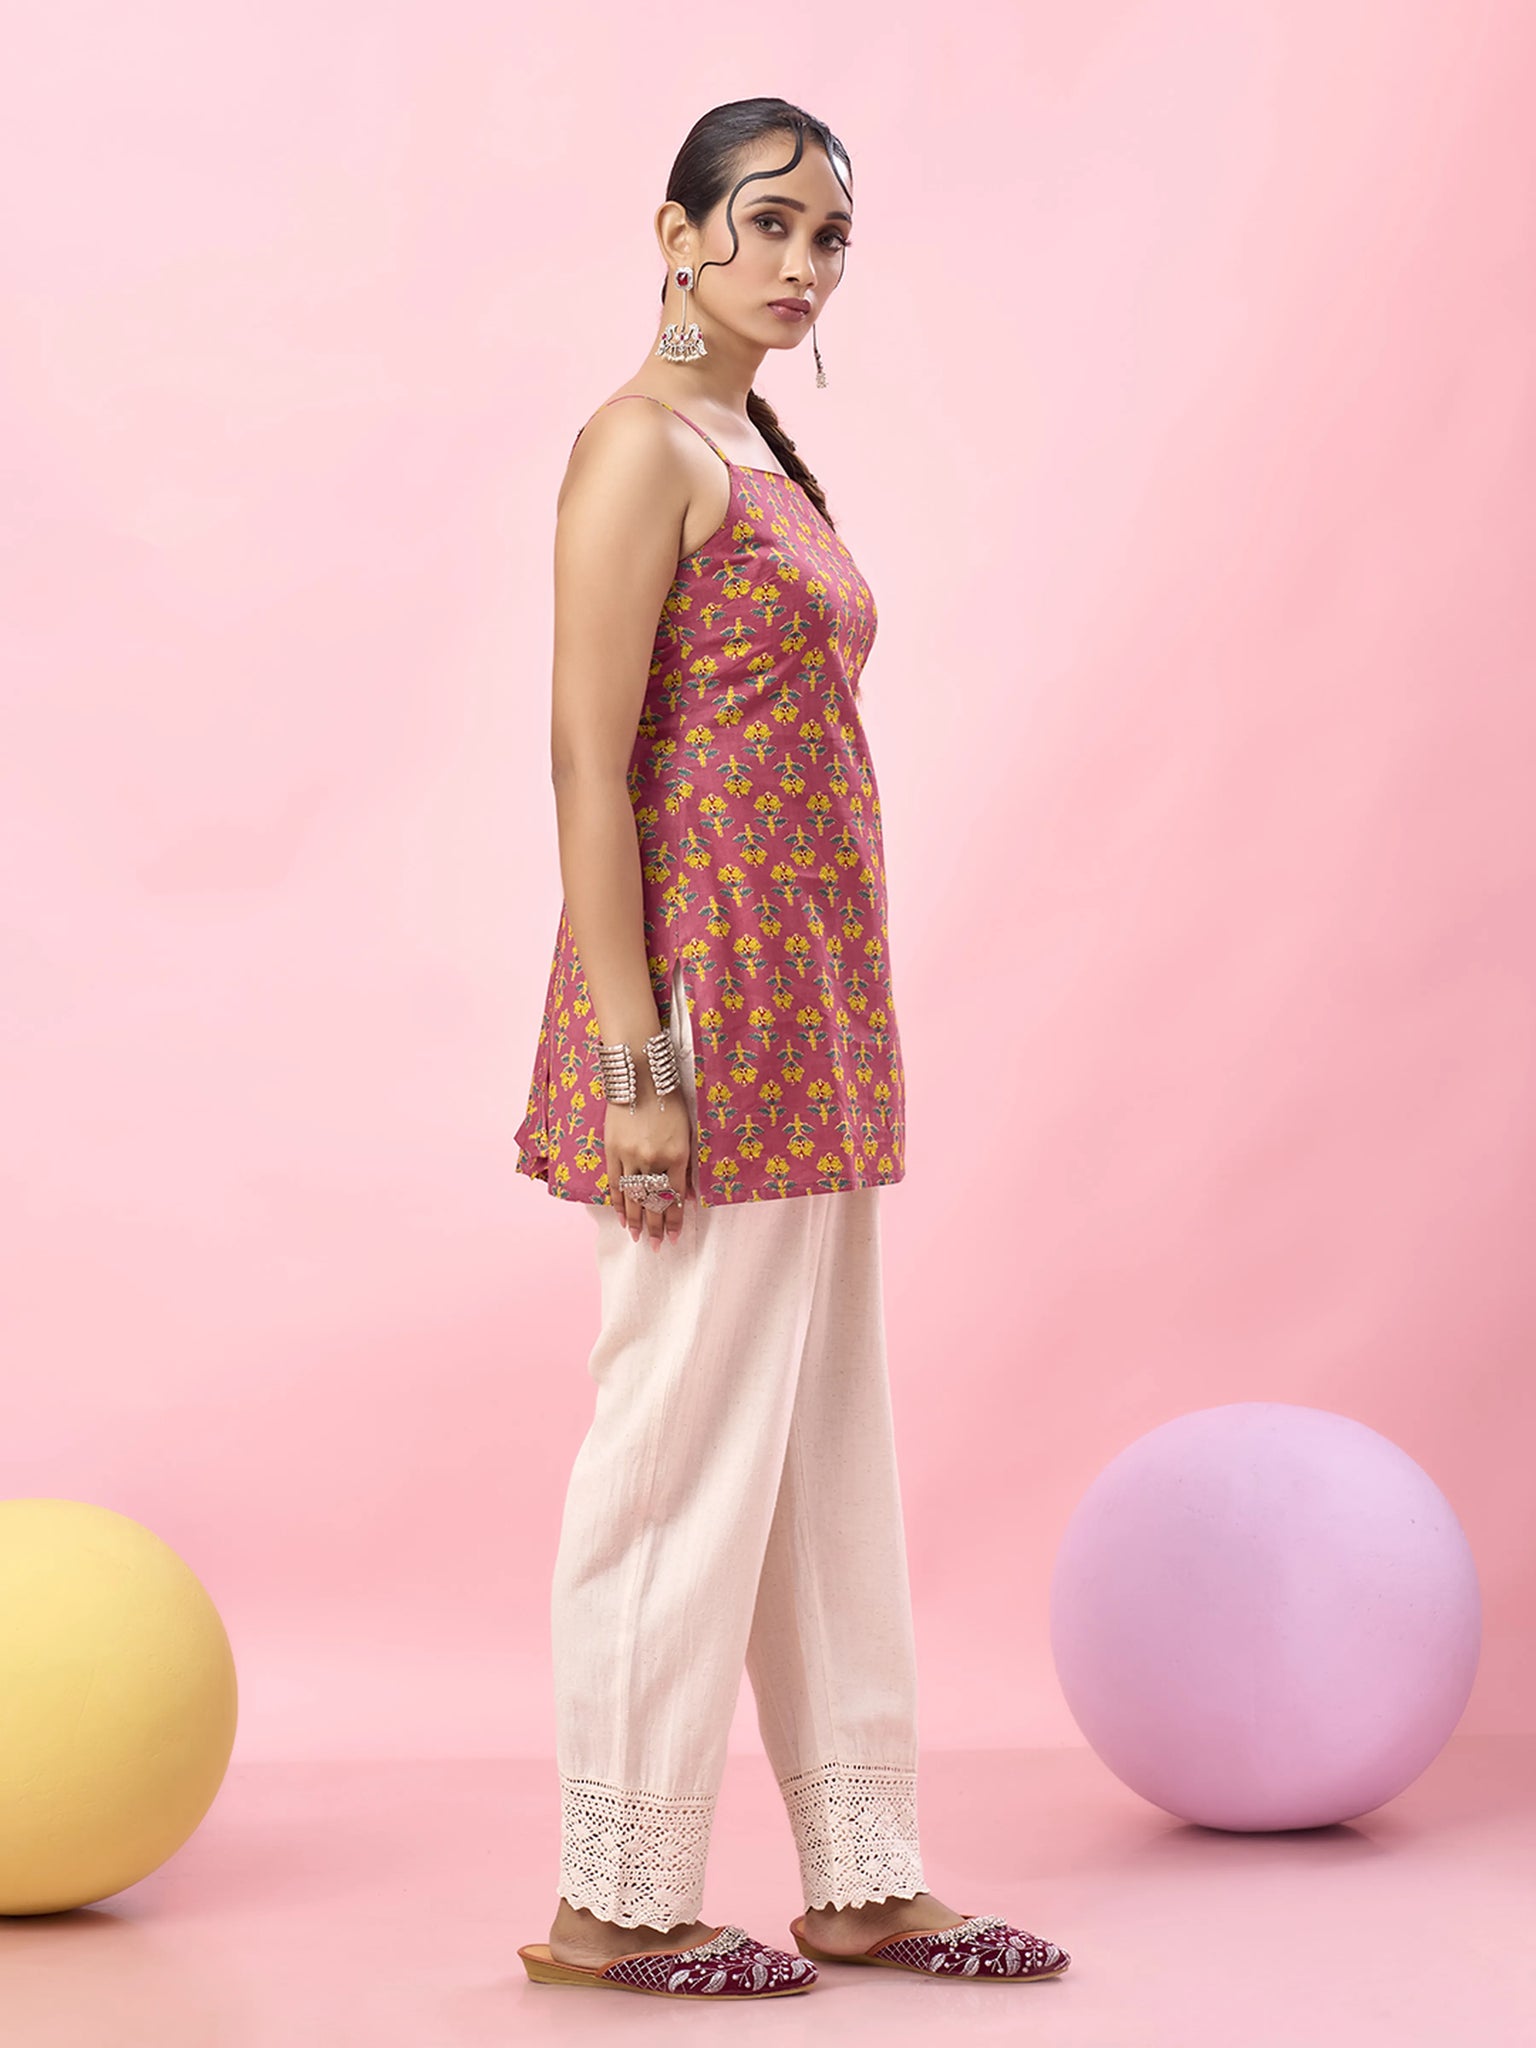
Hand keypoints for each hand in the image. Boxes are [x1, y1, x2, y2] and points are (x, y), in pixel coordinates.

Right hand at [604, 1089, 691, 1249]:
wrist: (641, 1077)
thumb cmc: (670, 1102)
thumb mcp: (687, 1132)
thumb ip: (687, 1165)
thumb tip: (687, 1196)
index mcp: (676, 1155)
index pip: (674, 1197)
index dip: (675, 1220)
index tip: (674, 1237)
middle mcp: (653, 1160)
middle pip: (654, 1202)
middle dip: (656, 1227)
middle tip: (657, 1247)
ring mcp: (631, 1157)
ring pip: (633, 1197)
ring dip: (636, 1221)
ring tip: (639, 1238)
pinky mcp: (613, 1151)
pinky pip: (615, 1183)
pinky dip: (618, 1203)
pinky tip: (621, 1217)